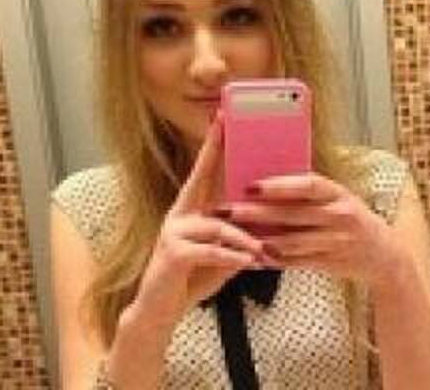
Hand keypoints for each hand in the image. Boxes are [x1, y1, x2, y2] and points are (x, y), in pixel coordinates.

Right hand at [128, 116, 266, 327]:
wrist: (160, 311)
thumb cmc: (191, 277)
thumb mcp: (221, 253)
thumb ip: (238, 235)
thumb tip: (269, 221)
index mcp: (191, 210)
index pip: (204, 171)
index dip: (213, 144)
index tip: (221, 117)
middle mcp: (179, 214)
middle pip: (199, 176)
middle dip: (214, 149)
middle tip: (227, 123)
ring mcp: (173, 232)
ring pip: (218, 225)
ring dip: (245, 238)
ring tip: (265, 250)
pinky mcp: (173, 255)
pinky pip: (210, 250)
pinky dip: (233, 256)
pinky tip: (250, 262)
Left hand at [224, 173, 406, 288]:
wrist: (382, 253)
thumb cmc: (350, 217)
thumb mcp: (338, 197)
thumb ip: (308, 191)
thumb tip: (266, 181)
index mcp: (339, 193)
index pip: (308, 185)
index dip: (280, 185)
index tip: (251, 185)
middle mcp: (340, 217)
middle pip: (293, 214)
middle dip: (257, 213)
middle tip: (227, 209)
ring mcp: (336, 243)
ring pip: (292, 242)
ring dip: (260, 239)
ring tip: (233, 234)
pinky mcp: (330, 264)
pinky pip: (296, 262)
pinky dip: (274, 259)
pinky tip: (252, 255)